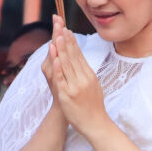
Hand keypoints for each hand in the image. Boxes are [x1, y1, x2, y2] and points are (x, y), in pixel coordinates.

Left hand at [42, 16, 108, 138]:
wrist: (95, 124)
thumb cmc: (93, 106)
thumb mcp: (93, 85)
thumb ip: (86, 73)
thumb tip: (80, 61)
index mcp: (89, 75)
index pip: (79, 55)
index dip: (72, 42)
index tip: (67, 30)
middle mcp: (83, 78)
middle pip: (73, 56)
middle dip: (66, 40)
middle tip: (61, 26)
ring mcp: (75, 86)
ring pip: (67, 64)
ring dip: (62, 49)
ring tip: (57, 36)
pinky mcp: (68, 95)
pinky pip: (62, 79)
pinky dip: (59, 67)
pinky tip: (55, 58)